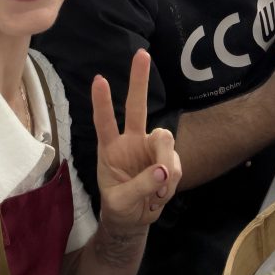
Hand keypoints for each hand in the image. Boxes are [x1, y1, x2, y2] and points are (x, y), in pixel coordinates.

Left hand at [93, 49, 181, 234]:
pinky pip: (176, 164)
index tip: (99, 79)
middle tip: (142, 54)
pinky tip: (161, 196)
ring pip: (165, 140)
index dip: (102, 103)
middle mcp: (131, 141)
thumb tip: (164, 170)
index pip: (104, 122)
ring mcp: (151, 149)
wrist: (134, 221)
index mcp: (111, 149)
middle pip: (137, 106)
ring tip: (159, 193)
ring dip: (167, 165)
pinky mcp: (168, 160)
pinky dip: (172, 182)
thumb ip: (140, 186)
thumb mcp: (121, 203)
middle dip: (139, 80)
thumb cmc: (119, 206)